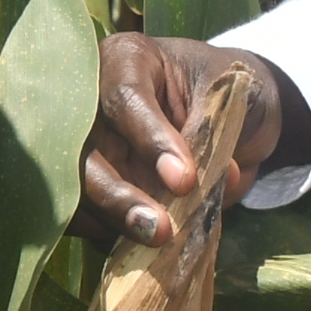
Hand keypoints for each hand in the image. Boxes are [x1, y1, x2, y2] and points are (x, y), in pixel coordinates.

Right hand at [81, 36, 309, 244]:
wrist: (235, 118)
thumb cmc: (232, 93)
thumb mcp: (228, 100)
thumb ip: (206, 135)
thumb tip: (194, 188)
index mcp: (127, 60)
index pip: (125, 98)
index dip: (150, 140)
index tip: (185, 181)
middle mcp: (93, 99)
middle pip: (84, 148)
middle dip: (117, 194)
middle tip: (160, 230)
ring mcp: (84, 144)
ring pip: (75, 187)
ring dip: (112, 221)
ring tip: (156, 246)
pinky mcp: (86, 184)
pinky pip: (82, 215)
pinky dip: (109, 235)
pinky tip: (141, 250)